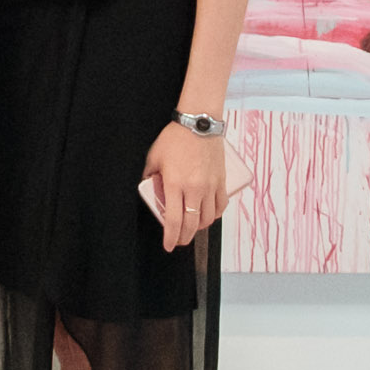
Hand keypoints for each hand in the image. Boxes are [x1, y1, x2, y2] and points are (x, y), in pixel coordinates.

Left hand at [143, 123, 234, 251]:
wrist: (199, 124)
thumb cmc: (175, 138)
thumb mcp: (154, 157)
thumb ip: (149, 174)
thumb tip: (147, 185)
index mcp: (175, 185)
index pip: (174, 221)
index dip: (171, 237)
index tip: (169, 245)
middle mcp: (195, 189)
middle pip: (192, 225)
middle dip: (185, 238)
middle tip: (179, 241)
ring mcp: (210, 186)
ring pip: (208, 218)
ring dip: (199, 227)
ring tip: (192, 228)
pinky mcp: (221, 181)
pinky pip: (221, 206)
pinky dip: (215, 215)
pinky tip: (208, 216)